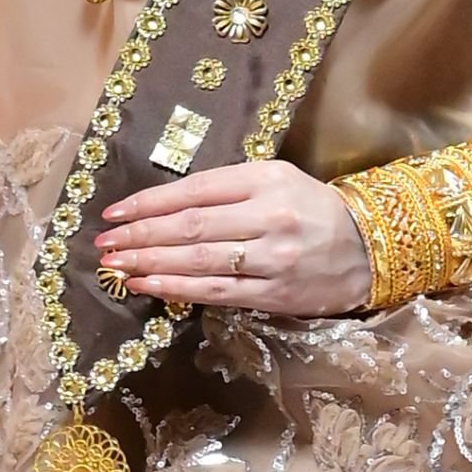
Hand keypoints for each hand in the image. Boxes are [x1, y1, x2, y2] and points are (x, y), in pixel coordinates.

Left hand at [95, 159, 370, 315]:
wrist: (367, 247)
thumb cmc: (311, 207)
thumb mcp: (275, 178)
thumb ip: (227, 187)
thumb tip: (165, 204)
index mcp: (265, 178)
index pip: (195, 189)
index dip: (149, 202)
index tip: (115, 212)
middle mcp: (267, 216)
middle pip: (190, 226)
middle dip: (140, 235)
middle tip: (104, 244)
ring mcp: (271, 257)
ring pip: (198, 260)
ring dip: (150, 262)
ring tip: (116, 265)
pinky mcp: (274, 293)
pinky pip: (216, 292)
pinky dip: (177, 288)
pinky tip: (148, 285)